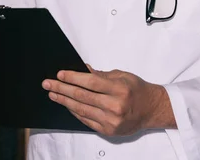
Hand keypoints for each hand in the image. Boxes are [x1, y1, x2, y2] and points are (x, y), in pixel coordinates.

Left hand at [42, 66, 175, 135]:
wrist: (151, 110)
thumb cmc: (137, 90)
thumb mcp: (122, 76)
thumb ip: (101, 75)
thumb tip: (82, 69)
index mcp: (120, 89)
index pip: (91, 82)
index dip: (73, 78)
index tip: (60, 74)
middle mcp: (115, 106)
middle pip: (82, 96)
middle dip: (62, 89)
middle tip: (48, 84)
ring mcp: (111, 120)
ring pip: (81, 109)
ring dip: (64, 101)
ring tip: (53, 94)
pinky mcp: (108, 130)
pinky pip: (86, 120)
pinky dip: (74, 111)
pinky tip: (66, 105)